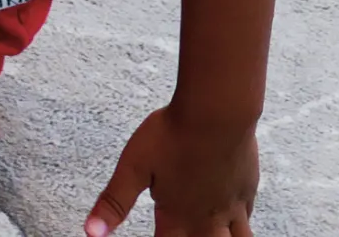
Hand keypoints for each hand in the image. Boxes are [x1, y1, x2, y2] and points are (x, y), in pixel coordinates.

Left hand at [87, 108, 258, 235]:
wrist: (216, 114)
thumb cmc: (172, 135)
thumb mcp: (132, 166)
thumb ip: (113, 201)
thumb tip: (90, 231)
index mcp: (177, 216)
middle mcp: (206, 219)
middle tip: (185, 236)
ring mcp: (231, 207)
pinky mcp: (247, 190)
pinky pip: (247, 221)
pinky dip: (241, 229)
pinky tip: (237, 223)